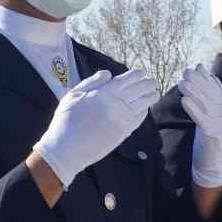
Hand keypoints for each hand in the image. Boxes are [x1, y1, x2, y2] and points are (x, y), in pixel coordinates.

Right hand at [32, 69, 155, 187]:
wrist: (68, 148)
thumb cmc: (66, 119)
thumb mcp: (74, 94)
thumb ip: (92, 82)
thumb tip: (109, 73)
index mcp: (106, 91)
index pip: (128, 79)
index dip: (137, 75)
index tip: (141, 73)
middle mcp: (118, 103)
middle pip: (140, 90)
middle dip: (148, 84)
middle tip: (152, 82)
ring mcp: (123, 119)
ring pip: (143, 104)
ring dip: (150, 97)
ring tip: (154, 93)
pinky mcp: (124, 132)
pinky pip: (139, 119)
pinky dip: (144, 112)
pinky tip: (144, 109)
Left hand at [180, 64, 221, 187]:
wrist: (212, 162)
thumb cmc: (207, 134)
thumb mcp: (208, 111)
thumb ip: (207, 92)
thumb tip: (201, 68)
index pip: (216, 87)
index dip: (205, 76)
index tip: (194, 67)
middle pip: (211, 93)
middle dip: (198, 81)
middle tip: (185, 73)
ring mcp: (221, 123)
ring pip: (206, 103)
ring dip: (193, 92)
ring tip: (182, 84)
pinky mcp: (213, 134)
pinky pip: (201, 118)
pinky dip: (192, 108)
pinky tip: (184, 100)